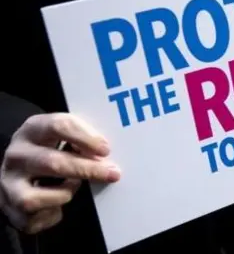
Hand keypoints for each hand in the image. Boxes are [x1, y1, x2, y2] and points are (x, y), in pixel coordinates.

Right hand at [0, 113, 120, 233]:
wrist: (21, 176)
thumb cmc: (51, 152)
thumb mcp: (63, 138)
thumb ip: (82, 140)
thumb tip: (107, 153)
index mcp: (33, 130)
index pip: (58, 125)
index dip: (84, 138)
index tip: (105, 149)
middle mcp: (16, 155)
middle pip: (53, 162)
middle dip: (87, 169)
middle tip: (113, 173)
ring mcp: (9, 182)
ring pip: (40, 195)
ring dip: (66, 192)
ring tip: (74, 186)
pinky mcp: (10, 206)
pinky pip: (36, 216)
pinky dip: (53, 211)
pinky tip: (58, 205)